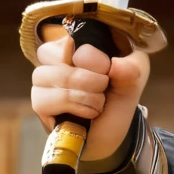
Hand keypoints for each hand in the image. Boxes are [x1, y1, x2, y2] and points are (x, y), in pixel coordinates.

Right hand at [30, 30, 150, 163]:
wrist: (111, 136)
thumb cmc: (117, 102)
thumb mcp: (133, 81)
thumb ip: (131, 69)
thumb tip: (115, 66)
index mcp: (75, 44)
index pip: (68, 36)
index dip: (91, 57)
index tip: (108, 70)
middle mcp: (55, 59)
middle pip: (49, 52)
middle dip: (85, 77)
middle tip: (103, 88)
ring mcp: (44, 82)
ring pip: (44, 75)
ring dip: (79, 93)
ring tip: (97, 104)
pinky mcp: (40, 105)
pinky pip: (42, 99)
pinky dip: (70, 106)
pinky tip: (86, 114)